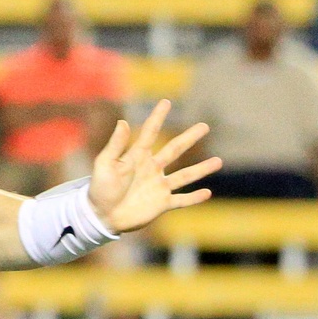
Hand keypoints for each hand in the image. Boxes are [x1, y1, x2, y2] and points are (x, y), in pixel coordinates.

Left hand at [88, 100, 221, 232]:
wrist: (101, 216)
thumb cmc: (99, 188)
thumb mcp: (104, 164)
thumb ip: (115, 145)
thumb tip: (123, 122)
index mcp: (137, 156)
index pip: (150, 132)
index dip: (157, 117)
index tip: (166, 102)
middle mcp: (151, 169)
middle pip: (174, 150)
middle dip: (189, 138)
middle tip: (204, 126)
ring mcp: (158, 186)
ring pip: (184, 176)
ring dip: (201, 169)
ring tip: (218, 161)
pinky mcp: (161, 204)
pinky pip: (181, 200)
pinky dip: (194, 198)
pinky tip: (208, 192)